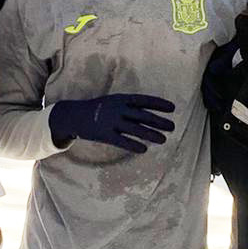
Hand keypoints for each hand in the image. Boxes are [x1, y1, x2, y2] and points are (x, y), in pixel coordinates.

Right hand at [48, 93, 176, 152]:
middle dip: (159, 121)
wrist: (75, 115)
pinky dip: (133, 145)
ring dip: (151, 134)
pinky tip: (144, 149)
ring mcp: (111, 121)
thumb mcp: (114, 102)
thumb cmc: (99, 109)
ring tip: (163, 139)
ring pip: (135, 129)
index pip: (144, 100)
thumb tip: (151, 115)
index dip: (158, 104)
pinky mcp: (105, 134)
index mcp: (121, 99)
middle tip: (172, 126)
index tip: (172, 108)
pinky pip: (122, 141)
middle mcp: (118, 109)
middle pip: (142, 115)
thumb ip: (130, 108)